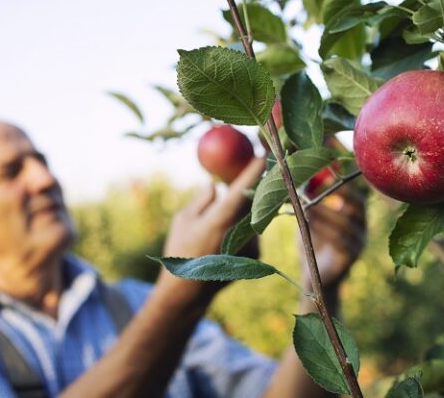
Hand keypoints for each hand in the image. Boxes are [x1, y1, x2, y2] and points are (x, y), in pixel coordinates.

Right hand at [158, 158, 264, 304]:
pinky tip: (226, 239)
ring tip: (222, 220)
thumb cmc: (181, 249)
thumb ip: (202, 199)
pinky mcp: (257, 253)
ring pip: (252, 214)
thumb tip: (216, 185)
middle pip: (254, 198)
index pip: (242, 189)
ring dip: (244, 209)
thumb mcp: (183, 220)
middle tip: (250, 168)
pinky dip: (243, 226)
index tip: (263, 152)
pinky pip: (253, 229)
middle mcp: (240, 231)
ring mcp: (251, 244)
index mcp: (220, 220)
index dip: (254, 169)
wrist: (190, 290)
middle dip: (253, 184)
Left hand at [297, 186, 365, 291]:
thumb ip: (308, 204)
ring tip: (307, 207)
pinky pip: (340, 241)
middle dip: (339, 196)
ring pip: (345, 224)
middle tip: (319, 190)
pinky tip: (309, 224)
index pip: (357, 198)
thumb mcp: (309, 221)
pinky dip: (323, 230)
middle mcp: (361, 229)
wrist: (313, 276)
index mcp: (355, 218)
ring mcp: (358, 244)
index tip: (327, 177)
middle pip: (357, 208)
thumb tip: (301, 182)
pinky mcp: (350, 258)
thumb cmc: (312, 244)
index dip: (345, 187)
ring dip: (325, 213)